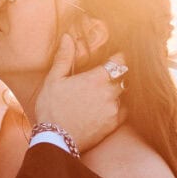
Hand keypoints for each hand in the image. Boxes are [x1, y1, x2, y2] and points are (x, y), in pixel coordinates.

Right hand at [33, 34, 124, 152]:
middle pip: (124, 77)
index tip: (115, 56)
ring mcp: (113, 109)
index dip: (119, 57)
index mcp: (96, 78)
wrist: (56, 140)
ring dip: (117, 92)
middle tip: (110, 74)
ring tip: (105, 93)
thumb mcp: (53, 80)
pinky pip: (124, 111)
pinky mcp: (113, 124)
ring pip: (124, 95)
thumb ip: (64, 58)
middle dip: (119, 74)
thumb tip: (68, 37)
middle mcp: (110, 92)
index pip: (120, 61)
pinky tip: (107, 107)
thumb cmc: (52, 108)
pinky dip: (118, 107)